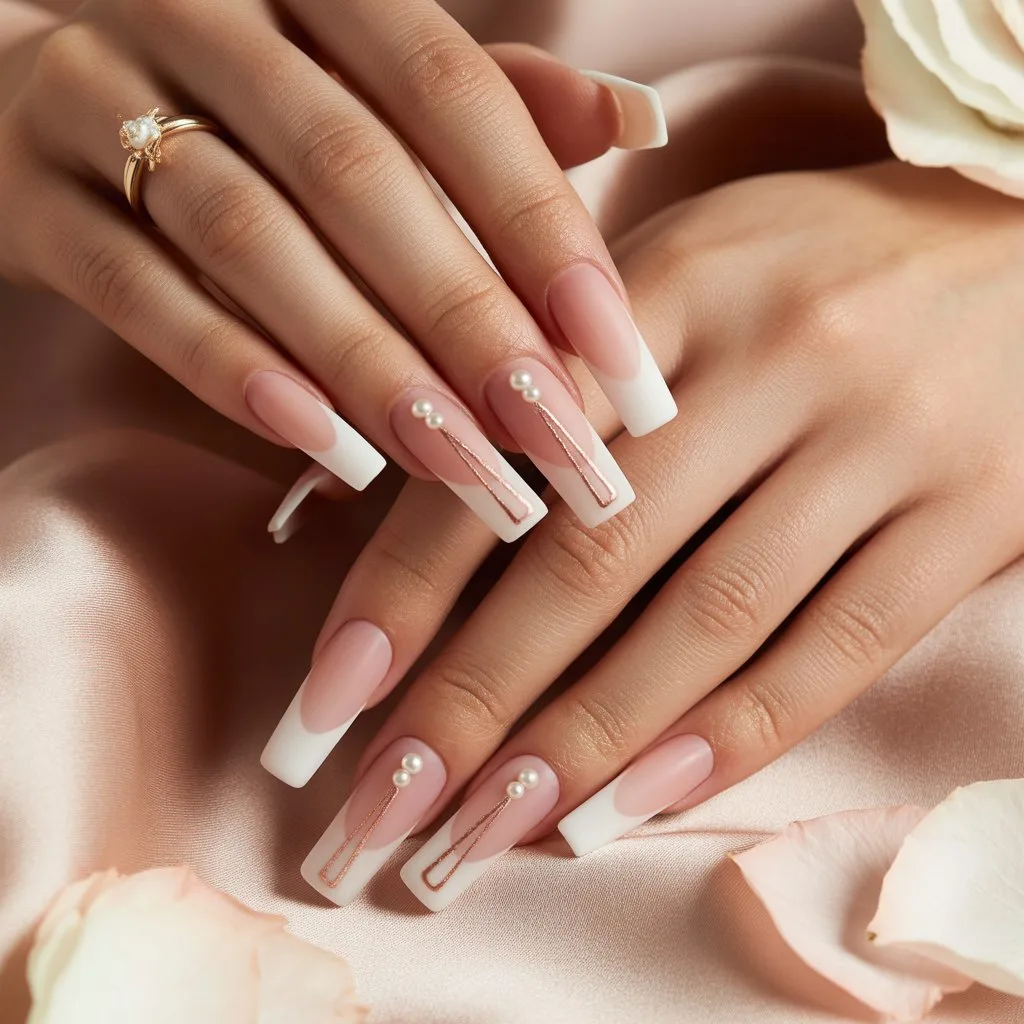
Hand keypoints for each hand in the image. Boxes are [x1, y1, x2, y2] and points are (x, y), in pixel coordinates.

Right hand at [0, 0, 674, 540]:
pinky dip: (233, 370)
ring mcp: (99, 96)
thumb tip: (642, 121)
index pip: (456, 95)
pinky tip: (325, 447)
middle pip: (360, 175)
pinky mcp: (32, 196)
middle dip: (469, 321)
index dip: (544, 229)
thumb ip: (499, 104)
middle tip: (559, 442)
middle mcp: (209, 17)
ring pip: (250, 236)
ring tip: (464, 466)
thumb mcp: (375, 87)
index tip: (620, 357)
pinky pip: (136, 287)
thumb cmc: (252, 105)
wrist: (40, 98)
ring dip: (368, 363)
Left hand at [289, 160, 1023, 907]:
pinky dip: (729, 739)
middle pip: (596, 557)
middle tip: (383, 808)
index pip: (511, 451)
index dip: (408, 585)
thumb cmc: (816, 264)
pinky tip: (635, 806)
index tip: (331, 698)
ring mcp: (881, 441)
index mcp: (675, 284)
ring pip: (709, 622)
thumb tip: (412, 495)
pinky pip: (835, 650)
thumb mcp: (684, 268)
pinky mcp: (968, 515)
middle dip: (474, 699)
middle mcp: (777, 356)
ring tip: (486, 831)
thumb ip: (558, 372)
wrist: (1022, 243)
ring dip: (585, 743)